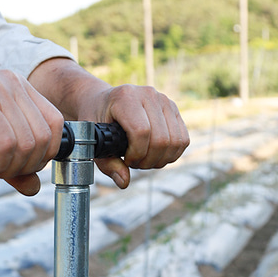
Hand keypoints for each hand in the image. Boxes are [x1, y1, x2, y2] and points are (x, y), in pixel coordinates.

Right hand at [0, 70, 63, 194]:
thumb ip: (14, 166)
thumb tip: (35, 188)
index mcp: (19, 88)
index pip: (55, 126)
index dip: (43, 155)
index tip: (17, 166)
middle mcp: (12, 83)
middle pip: (44, 140)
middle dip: (24, 166)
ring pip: (26, 145)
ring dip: (7, 168)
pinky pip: (5, 145)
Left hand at [28, 59, 189, 188]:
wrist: (101, 101)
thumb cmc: (96, 121)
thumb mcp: (94, 141)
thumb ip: (107, 163)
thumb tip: (124, 182)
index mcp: (125, 97)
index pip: (142, 132)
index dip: (136, 154)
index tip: (125, 160)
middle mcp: (148, 94)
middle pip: (161, 139)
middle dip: (148, 161)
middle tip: (134, 163)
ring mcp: (164, 100)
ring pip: (175, 141)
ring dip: (160, 160)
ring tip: (143, 160)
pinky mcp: (174, 110)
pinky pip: (183, 139)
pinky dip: (171, 155)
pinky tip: (154, 156)